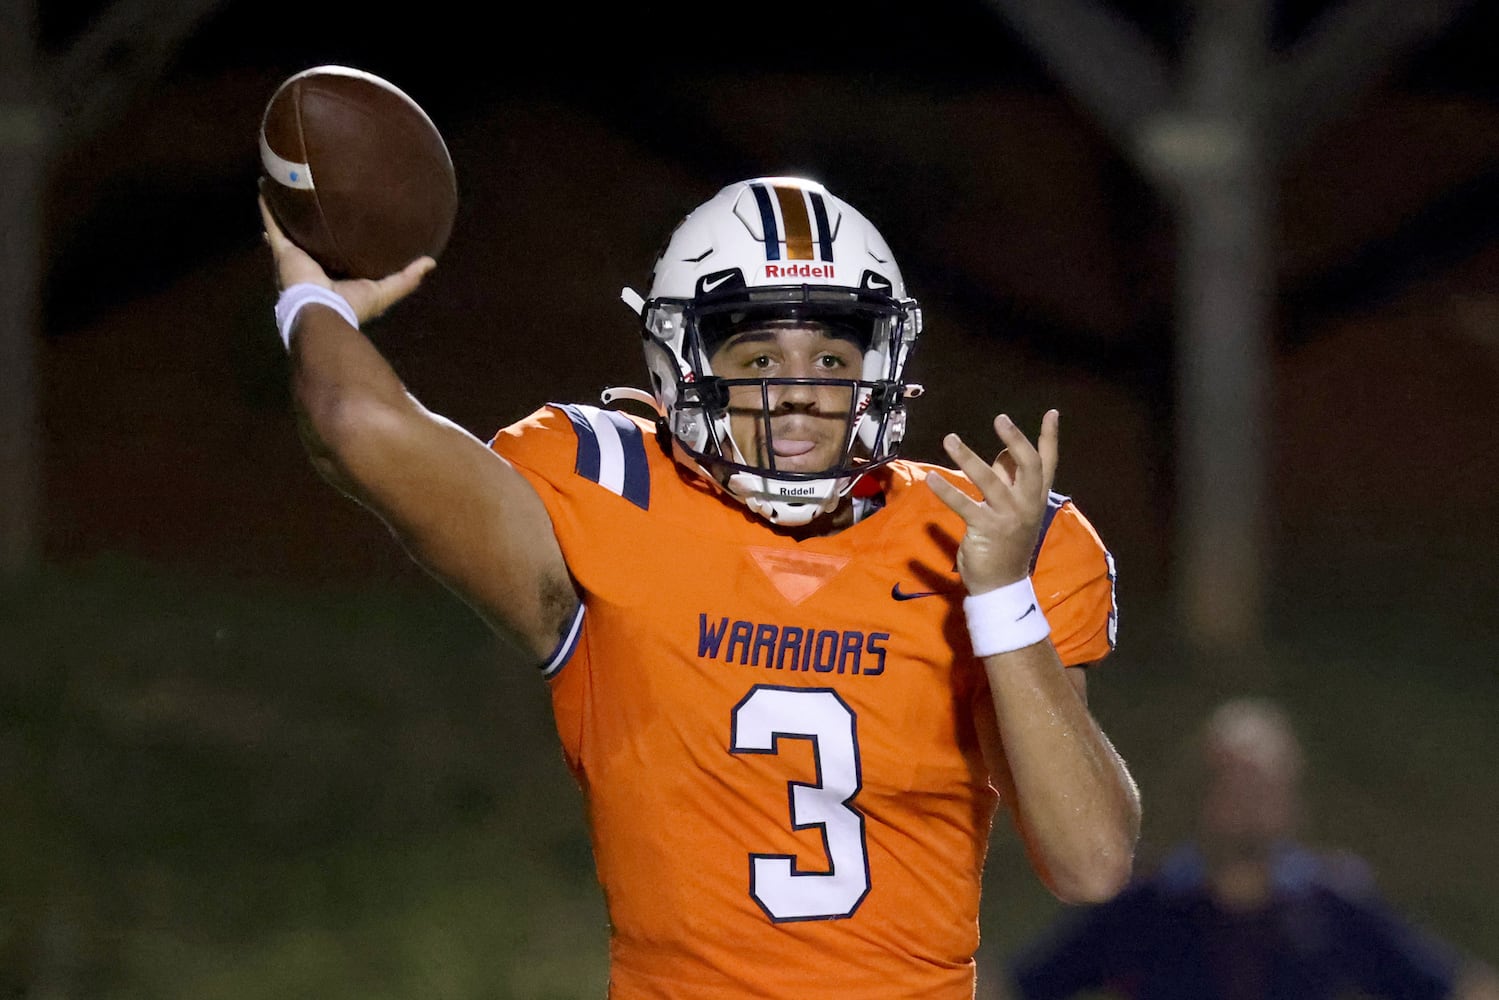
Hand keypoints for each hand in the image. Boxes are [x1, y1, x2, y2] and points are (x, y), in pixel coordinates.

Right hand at [258, 187, 434, 323]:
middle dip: (310, 225)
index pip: (336, 255)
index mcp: (333, 275)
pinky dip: (267, 207)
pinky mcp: (283, 251)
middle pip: (311, 239)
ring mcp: (296, 257)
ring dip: (286, 211)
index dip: (339, 243)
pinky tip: (264, 187)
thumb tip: (430, 263)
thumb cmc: (352, 305)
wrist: (323, 310)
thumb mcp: (384, 291)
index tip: (344, 226)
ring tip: (285, 188)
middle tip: (314, 202)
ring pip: (289, 228)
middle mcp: (312, 265)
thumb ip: (407, 278)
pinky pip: (273, 223)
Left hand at [925, 410, 1058, 594]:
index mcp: (1036, 498)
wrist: (1002, 584)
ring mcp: (1008, 518)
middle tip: (1000, 418)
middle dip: (1016, 440)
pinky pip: (964, 505)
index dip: (1050, 437)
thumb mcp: (1014, 510)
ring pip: (990, 481)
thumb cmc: (1006, 543)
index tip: (1051, 412)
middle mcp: (1027, 505)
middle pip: (1028, 466)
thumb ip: (1009, 481)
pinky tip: (932, 479)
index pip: (1047, 463)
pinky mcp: (986, 530)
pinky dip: (946, 491)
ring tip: (950, 439)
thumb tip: (1002, 453)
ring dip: (968, 457)